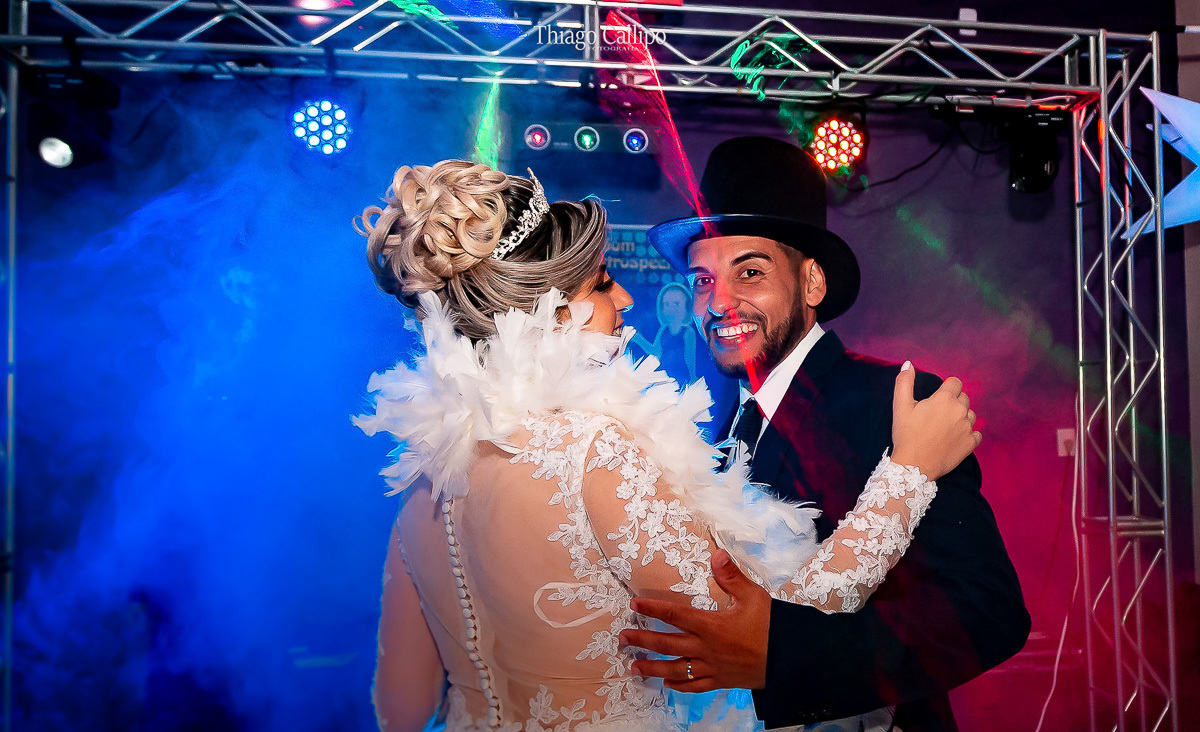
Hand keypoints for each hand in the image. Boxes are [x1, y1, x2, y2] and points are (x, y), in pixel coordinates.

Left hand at [619, 550, 769, 691]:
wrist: (791, 659)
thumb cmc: (772, 626)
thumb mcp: (753, 596)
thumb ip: (732, 577)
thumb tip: (717, 554)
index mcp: (711, 626)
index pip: (674, 615)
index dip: (652, 609)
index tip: (634, 605)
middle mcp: (706, 649)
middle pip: (667, 644)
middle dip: (642, 641)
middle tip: (622, 638)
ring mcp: (712, 668)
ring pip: (675, 670)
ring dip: (652, 668)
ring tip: (634, 667)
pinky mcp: (721, 682)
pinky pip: (695, 686)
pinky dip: (680, 686)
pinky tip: (668, 685)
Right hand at [890, 361, 981, 479]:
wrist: (914, 466)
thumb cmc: (906, 435)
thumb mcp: (900, 407)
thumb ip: (904, 382)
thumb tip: (909, 364)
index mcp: (944, 399)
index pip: (955, 382)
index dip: (946, 388)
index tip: (937, 398)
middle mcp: (960, 410)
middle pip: (963, 398)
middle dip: (953, 402)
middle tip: (937, 414)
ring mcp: (968, 428)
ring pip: (971, 414)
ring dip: (962, 417)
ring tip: (946, 427)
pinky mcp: (971, 444)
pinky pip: (977, 434)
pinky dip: (969, 434)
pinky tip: (956, 438)